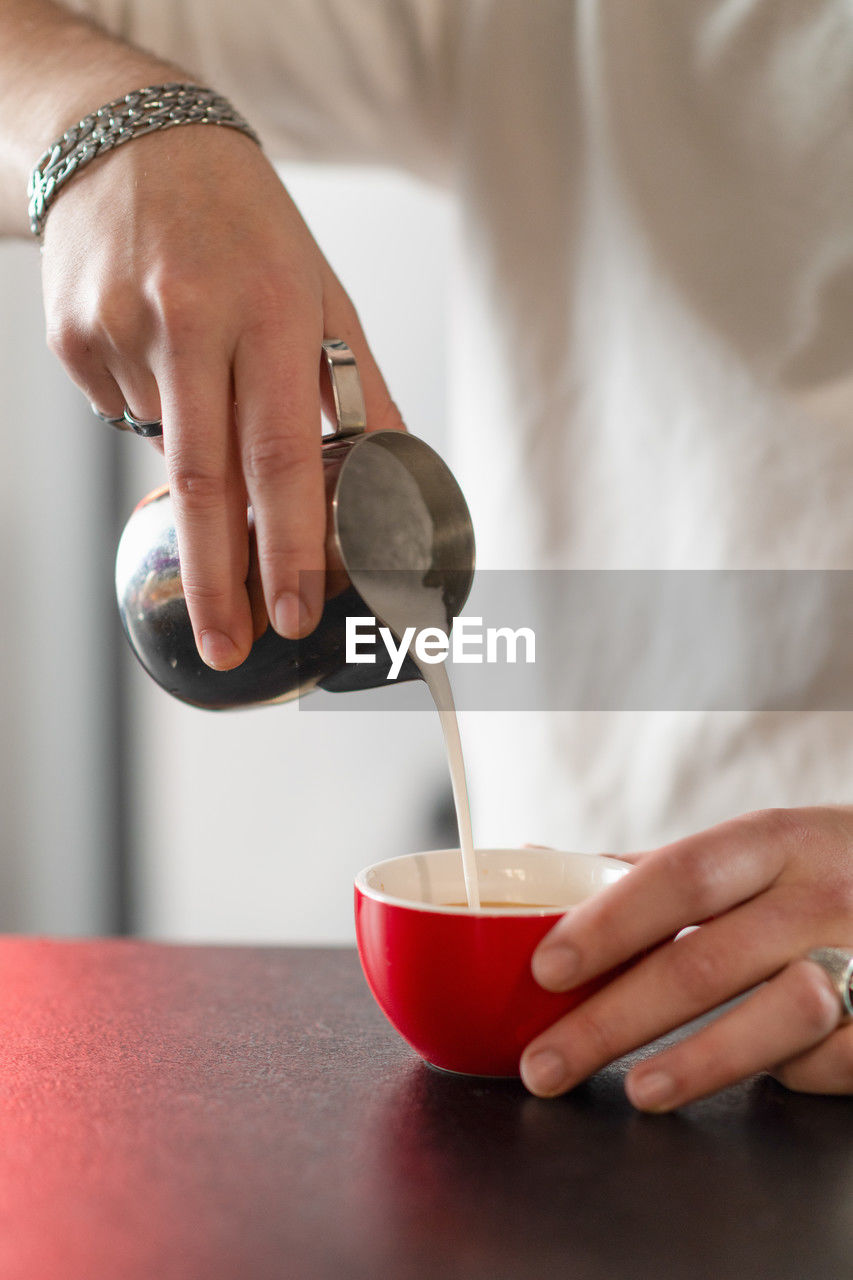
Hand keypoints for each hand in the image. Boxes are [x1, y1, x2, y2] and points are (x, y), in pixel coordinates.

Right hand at [41, 123, 403, 666]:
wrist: (134, 137)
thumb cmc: (246, 224)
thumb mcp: (321, 291)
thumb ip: (359, 387)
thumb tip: (397, 473)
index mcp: (270, 314)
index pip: (283, 458)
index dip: (291, 546)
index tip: (296, 611)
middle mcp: (190, 322)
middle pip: (204, 485)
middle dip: (219, 580)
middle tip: (227, 646)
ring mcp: (121, 330)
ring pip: (162, 449)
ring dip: (193, 460)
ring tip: (202, 383)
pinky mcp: (73, 338)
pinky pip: (121, 415)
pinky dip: (152, 415)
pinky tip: (163, 358)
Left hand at [521, 807, 852, 1107]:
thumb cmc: (820, 868)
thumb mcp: (755, 848)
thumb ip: (654, 868)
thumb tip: (539, 864)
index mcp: (773, 841)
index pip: (679, 877)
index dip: (609, 924)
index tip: (546, 968)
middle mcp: (822, 894)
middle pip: (705, 963)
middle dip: (613, 1020)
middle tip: (546, 1062)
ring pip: (778, 1017)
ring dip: (700, 1061)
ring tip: (638, 1089)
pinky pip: (834, 1058)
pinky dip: (789, 1074)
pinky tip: (753, 1077)